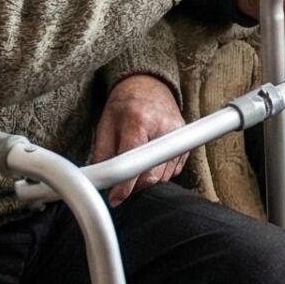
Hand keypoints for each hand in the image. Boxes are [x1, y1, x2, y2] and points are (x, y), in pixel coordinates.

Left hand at [90, 74, 186, 204]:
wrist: (148, 86)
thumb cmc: (126, 103)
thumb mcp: (105, 124)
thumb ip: (102, 153)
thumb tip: (99, 179)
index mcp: (139, 121)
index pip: (134, 162)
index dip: (125, 185)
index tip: (117, 197)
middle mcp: (164, 128)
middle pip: (153, 174)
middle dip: (136, 186)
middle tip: (123, 186)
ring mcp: (178, 135)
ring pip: (165, 175)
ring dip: (148, 180)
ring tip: (135, 170)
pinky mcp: (185, 141)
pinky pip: (174, 170)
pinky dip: (160, 173)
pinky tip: (150, 164)